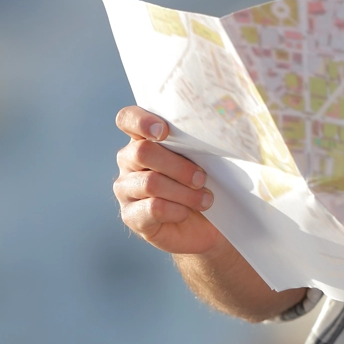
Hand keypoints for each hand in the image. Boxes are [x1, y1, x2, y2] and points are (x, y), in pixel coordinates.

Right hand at [114, 105, 223, 255]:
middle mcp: (129, 160)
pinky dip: (177, 210)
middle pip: (142, 152)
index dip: (141, 121)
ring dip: (184, 192)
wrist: (206, 224)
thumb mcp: (205, 158)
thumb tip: (217, 131)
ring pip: (150, 182)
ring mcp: (125, 188)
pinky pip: (153, 208)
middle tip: (202, 178)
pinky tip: (186, 212)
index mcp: (144, 138)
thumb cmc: (204, 182)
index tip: (164, 132)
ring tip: (205, 199)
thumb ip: (199, 142)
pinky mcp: (130, 216)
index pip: (128, 119)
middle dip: (179, 166)